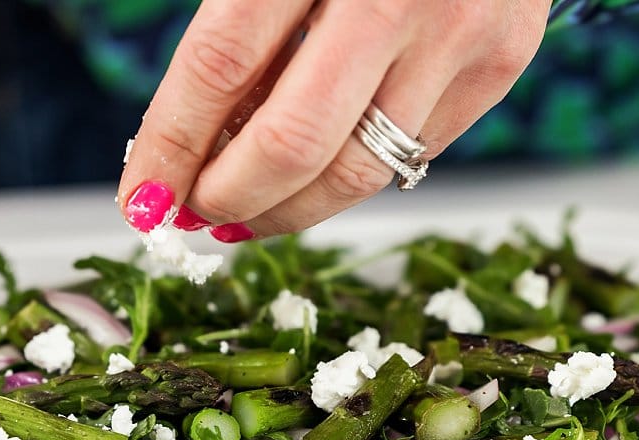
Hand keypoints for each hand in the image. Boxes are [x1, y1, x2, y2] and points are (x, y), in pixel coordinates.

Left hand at [119, 0, 549, 239]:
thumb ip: (235, 28)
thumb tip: (192, 144)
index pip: (219, 65)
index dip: (171, 145)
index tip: (139, 197)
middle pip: (289, 143)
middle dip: (225, 197)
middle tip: (191, 212)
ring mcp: (459, 31)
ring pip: (354, 174)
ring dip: (282, 212)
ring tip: (242, 211)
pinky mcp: (499, 63)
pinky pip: (408, 157)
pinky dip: (345, 178)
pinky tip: (313, 171)